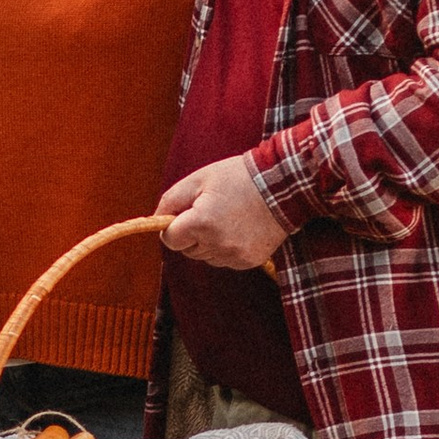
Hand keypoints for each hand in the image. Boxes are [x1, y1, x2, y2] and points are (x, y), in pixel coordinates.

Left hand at [157, 154, 290, 270]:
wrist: (282, 185)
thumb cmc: (237, 177)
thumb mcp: (198, 179)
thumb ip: (171, 200)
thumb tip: (155, 219)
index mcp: (201, 223)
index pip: (170, 240)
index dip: (172, 227)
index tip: (181, 216)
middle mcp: (217, 244)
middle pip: (187, 250)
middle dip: (190, 234)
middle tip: (207, 210)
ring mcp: (235, 255)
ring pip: (205, 257)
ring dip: (207, 242)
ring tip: (225, 217)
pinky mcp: (249, 261)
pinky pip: (224, 260)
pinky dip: (225, 248)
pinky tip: (237, 228)